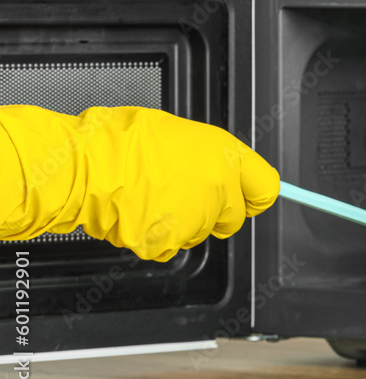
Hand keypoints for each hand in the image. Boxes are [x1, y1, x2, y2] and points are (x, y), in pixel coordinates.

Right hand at [0, 106, 279, 259]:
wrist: (85, 165)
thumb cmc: (123, 140)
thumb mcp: (180, 133)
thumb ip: (209, 157)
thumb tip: (220, 170)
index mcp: (225, 157)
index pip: (266, 188)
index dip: (255, 195)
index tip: (249, 198)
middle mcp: (218, 190)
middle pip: (233, 217)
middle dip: (215, 212)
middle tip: (186, 195)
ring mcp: (195, 219)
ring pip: (200, 232)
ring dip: (183, 222)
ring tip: (151, 196)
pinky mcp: (168, 243)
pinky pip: (169, 245)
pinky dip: (156, 235)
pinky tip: (137, 212)